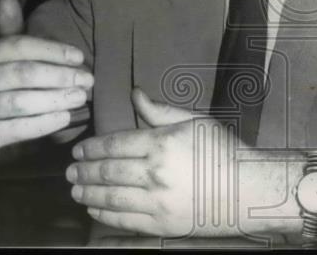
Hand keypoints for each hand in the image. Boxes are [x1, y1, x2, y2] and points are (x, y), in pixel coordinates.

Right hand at [0, 0, 92, 145]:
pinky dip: (43, 124)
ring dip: (55, 99)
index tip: (79, 57)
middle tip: (87, 80)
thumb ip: (9, 30)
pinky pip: (16, 129)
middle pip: (23, 74)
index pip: (19, 46)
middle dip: (60, 76)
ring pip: (21, 102)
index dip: (52, 50)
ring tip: (80, 97)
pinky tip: (64, 118)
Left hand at [67, 90, 242, 237]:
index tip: (79, 149)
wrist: (247, 190)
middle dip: (83, 170)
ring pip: (110, 197)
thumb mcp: (194, 121)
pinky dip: (103, 213)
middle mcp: (154, 173)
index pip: (115, 144)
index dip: (92, 147)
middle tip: (70, 169)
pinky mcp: (160, 223)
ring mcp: (156, 201)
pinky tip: (94, 207)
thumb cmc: (223, 151)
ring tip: (75, 188)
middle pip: (107, 171)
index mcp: (161, 143)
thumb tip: (135, 94)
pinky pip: (123, 219)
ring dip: (87, 192)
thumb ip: (160, 111)